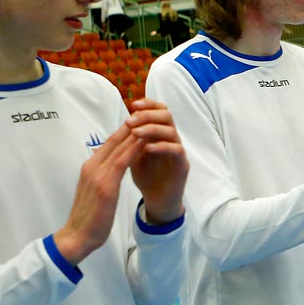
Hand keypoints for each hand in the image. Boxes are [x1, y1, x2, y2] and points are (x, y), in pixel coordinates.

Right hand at [53, 122, 143, 264]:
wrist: (77, 236)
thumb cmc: (88, 218)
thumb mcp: (94, 191)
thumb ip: (101, 177)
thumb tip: (110, 170)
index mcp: (89, 168)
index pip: (108, 144)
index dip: (123, 131)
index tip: (137, 120)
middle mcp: (91, 167)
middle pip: (113, 140)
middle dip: (131, 125)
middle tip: (146, 112)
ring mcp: (97, 175)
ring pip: (118, 147)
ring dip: (135, 133)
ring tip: (149, 120)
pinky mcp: (105, 185)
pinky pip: (122, 161)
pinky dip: (134, 149)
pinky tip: (145, 141)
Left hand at [125, 99, 188, 224]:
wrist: (157, 200)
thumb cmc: (146, 176)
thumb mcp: (134, 154)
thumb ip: (131, 140)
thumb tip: (120, 124)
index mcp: (160, 134)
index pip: (159, 110)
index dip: (148, 104)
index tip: (133, 105)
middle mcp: (171, 139)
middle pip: (167, 115)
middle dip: (148, 115)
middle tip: (131, 120)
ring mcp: (178, 152)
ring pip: (172, 130)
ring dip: (152, 129)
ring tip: (136, 132)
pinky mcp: (182, 165)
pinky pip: (177, 150)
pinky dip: (162, 146)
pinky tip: (147, 148)